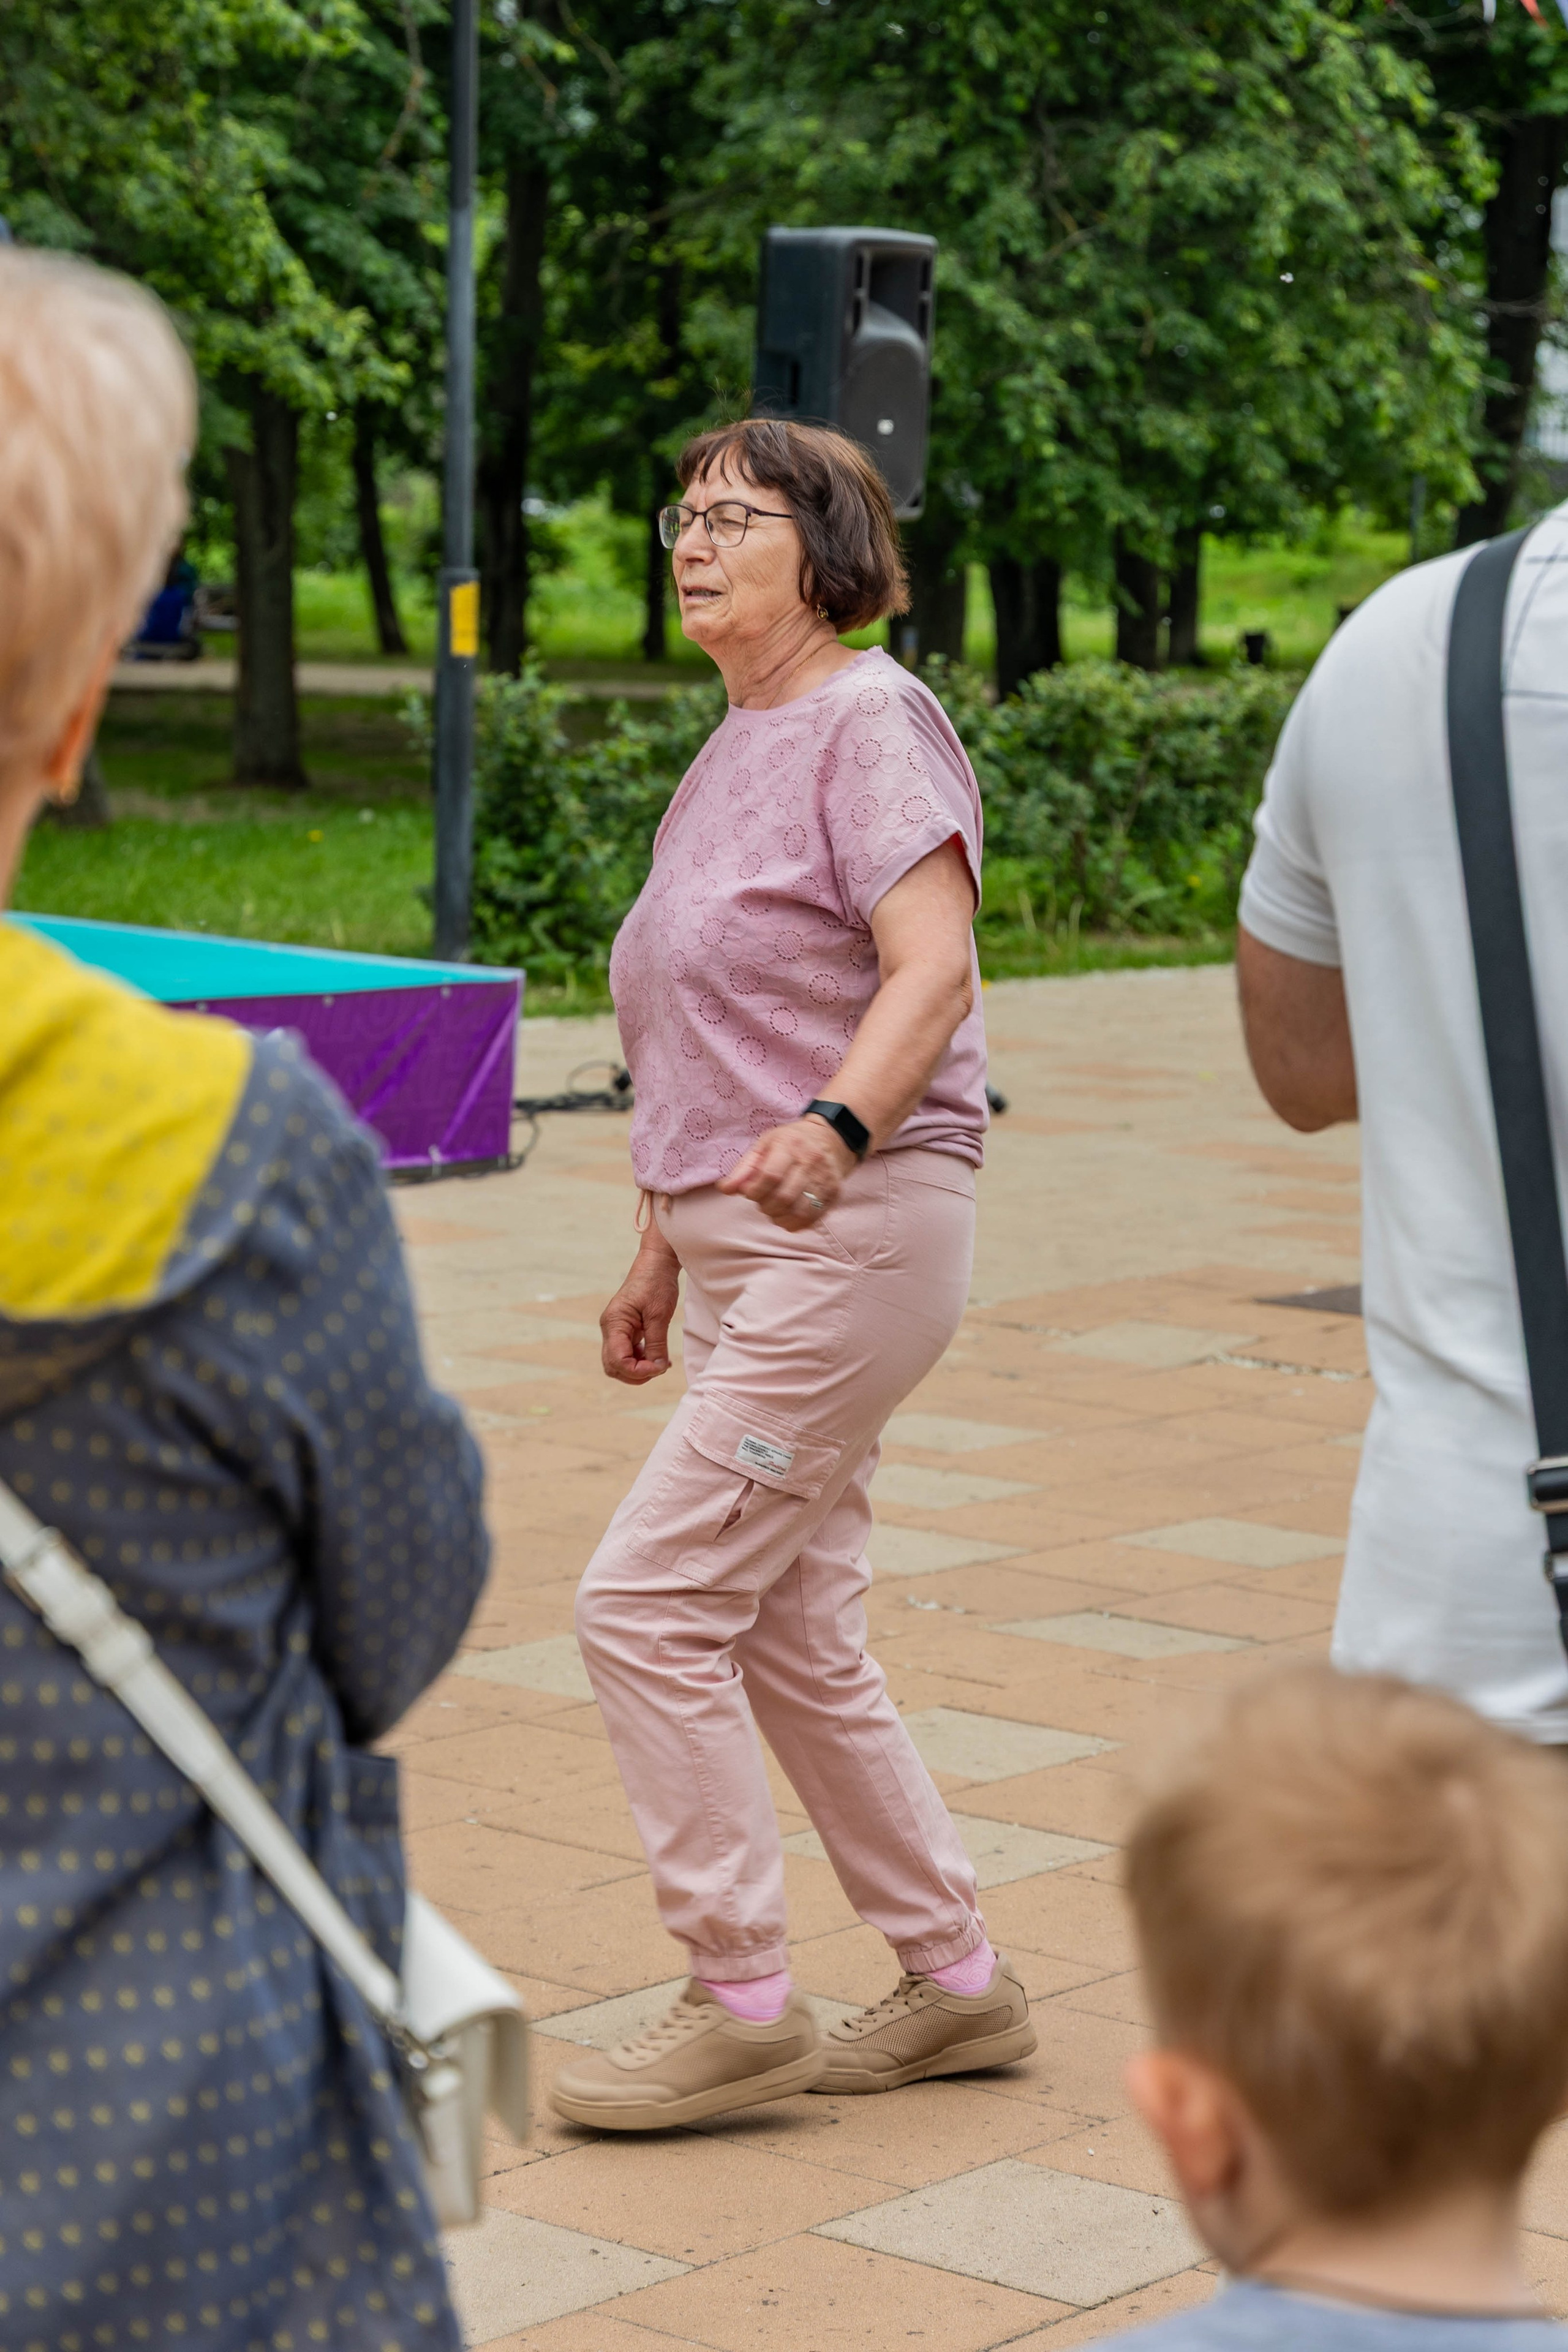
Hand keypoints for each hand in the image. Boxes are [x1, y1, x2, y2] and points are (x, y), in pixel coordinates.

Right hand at [600, 1233, 681, 1383]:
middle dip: (636, 1374)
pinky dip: (641, 1360)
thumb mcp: (659, 1315)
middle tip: (659, 1368)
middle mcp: (610, 1328)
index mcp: (614, 1323)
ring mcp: (616, 1329)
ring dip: (639, 1369)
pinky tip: (658, 1358)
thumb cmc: (656, 1283)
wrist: (656, 1263)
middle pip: (613, 1366)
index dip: (638, 1371)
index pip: (618, 1361)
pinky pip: (628, 1353)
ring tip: (660, 1363)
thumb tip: (657, 1368)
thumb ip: (656, 1344)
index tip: (660, 1368)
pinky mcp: (625, 1329)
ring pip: (619, 1362)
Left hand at [717, 1114, 858, 1230]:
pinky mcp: (834, 1193)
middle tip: (762, 1200)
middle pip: (784, 1197)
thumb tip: (725, 1189)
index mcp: (790, 1146)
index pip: (770, 1176)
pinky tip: (786, 1214)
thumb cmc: (790, 1143)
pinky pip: (812, 1219)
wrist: (831, 1139)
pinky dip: (794, 1223)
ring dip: (779, 1216)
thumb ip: (743, 1169)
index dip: (754, 1191)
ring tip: (773, 1208)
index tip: (749, 1193)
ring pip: (799, 1211)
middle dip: (765, 1205)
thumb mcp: (764, 1146)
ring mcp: (825, 1179)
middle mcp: (810, 1162)